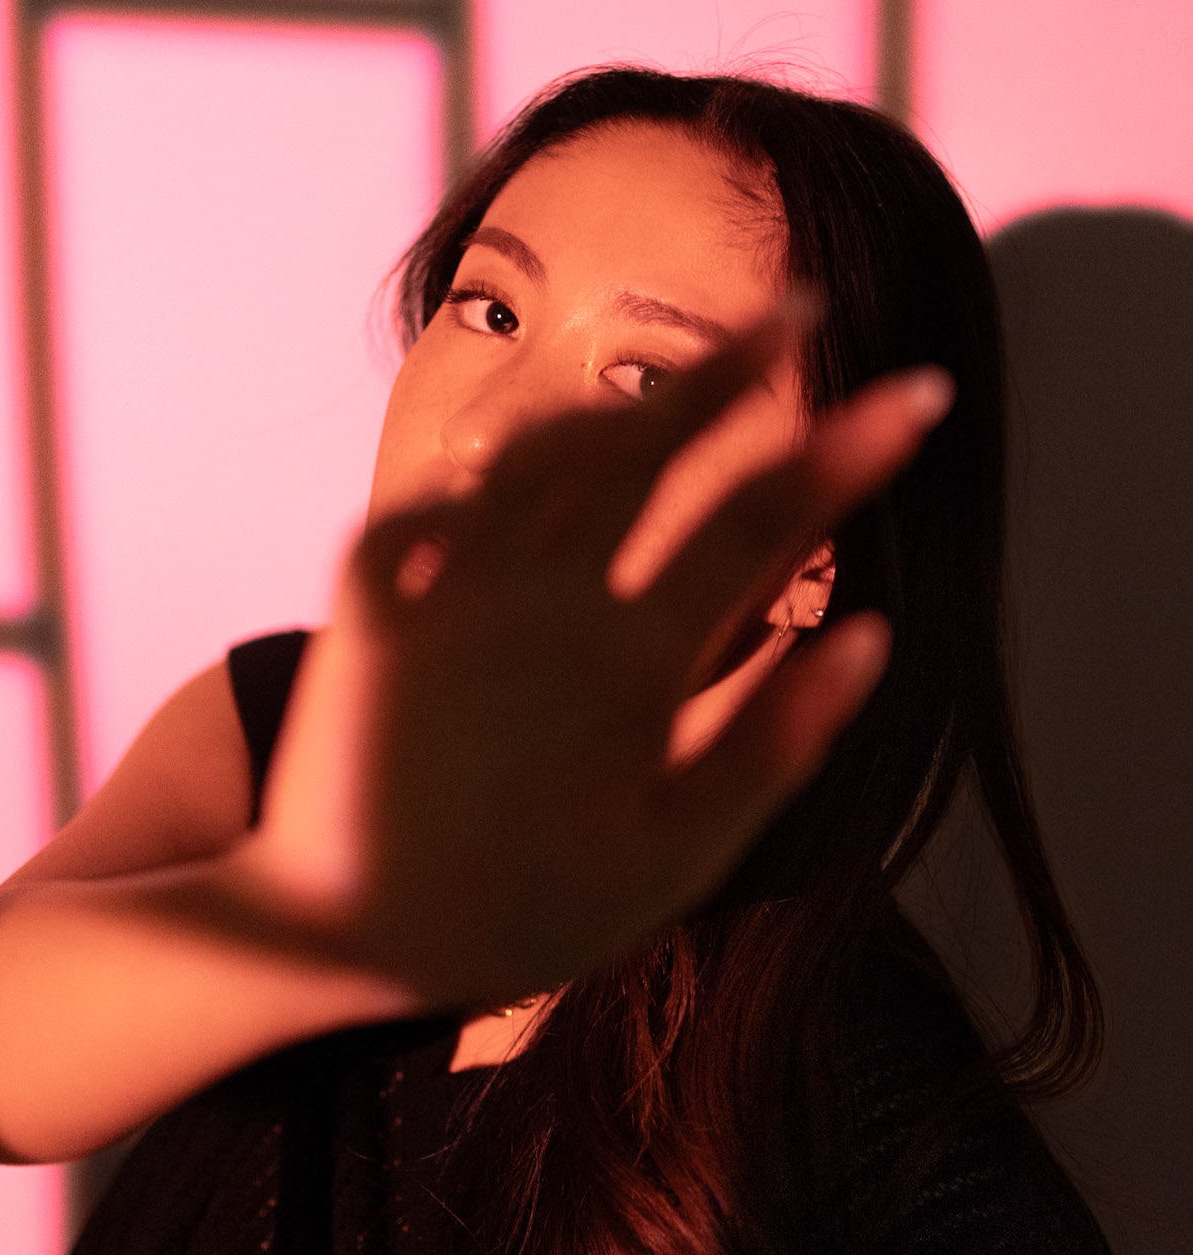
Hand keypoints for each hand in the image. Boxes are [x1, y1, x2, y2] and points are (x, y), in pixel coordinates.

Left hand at [241, 303, 950, 1010]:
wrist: (336, 943)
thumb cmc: (517, 915)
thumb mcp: (672, 860)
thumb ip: (772, 744)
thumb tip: (868, 637)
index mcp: (626, 663)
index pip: (758, 522)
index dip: (847, 450)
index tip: (918, 395)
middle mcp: (535, 602)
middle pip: (650, 447)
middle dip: (736, 368)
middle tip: (804, 312)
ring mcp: (442, 594)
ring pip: (542, 454)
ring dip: (620, 399)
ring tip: (679, 380)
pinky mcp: (362, 608)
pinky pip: (421, 503)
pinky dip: (479, 470)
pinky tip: (511, 462)